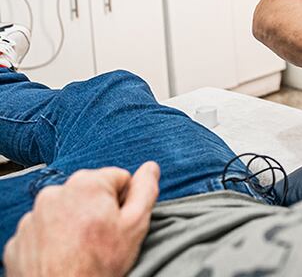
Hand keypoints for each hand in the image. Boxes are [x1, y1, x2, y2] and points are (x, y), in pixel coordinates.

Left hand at [3, 161, 159, 276]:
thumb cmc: (98, 264)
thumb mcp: (135, 225)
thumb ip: (145, 190)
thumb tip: (150, 168)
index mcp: (87, 184)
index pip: (119, 177)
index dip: (125, 201)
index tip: (119, 223)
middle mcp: (56, 193)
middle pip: (90, 191)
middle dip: (99, 209)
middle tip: (103, 237)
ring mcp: (34, 216)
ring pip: (66, 209)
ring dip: (76, 222)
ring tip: (82, 249)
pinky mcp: (20, 237)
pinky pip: (45, 228)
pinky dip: (55, 238)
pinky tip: (64, 255)